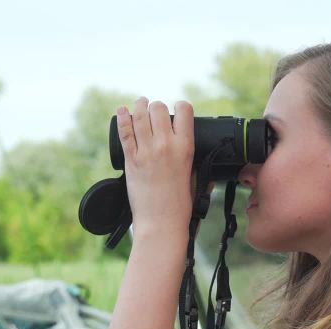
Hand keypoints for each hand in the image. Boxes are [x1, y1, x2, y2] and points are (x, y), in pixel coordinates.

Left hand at [116, 97, 212, 236]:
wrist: (162, 223)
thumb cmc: (181, 206)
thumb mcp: (196, 179)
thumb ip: (198, 165)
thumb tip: (208, 163)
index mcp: (186, 148)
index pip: (185, 110)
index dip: (180, 106)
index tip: (176, 110)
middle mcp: (166, 145)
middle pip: (158, 108)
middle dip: (156, 107)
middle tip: (154, 112)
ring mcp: (147, 151)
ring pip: (140, 115)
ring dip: (139, 106)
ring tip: (139, 104)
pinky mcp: (131, 160)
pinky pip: (124, 132)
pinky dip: (122, 118)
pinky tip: (122, 110)